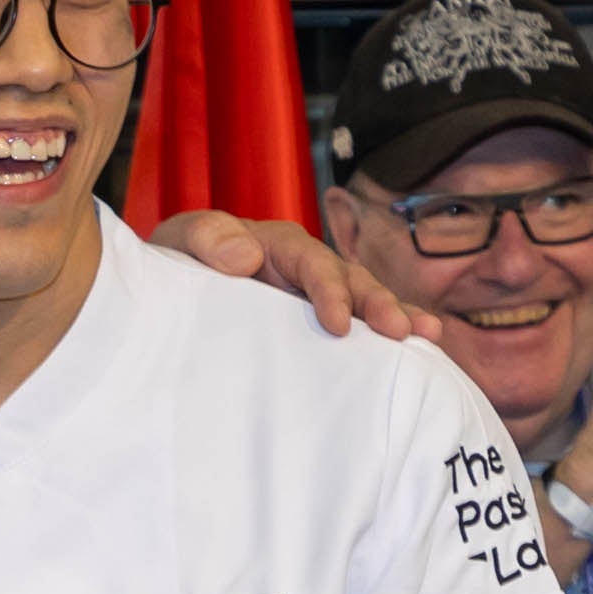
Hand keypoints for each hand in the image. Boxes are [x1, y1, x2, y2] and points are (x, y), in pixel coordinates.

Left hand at [151, 209, 435, 341]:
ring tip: (428, 337)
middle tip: (401, 331)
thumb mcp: (181, 241)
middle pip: (351, 281)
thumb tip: (245, 256)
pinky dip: (385, 341)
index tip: (337, 324)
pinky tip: (421, 354)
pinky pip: (358, 330)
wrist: (164, 298)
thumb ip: (207, 239)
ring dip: (396, 318)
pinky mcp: (316, 330)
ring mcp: (315, 300)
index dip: (328, 290)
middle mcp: (306, 269)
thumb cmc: (177, 263)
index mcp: (277, 245)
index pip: (312, 262)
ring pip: (364, 304)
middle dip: (377, 304)